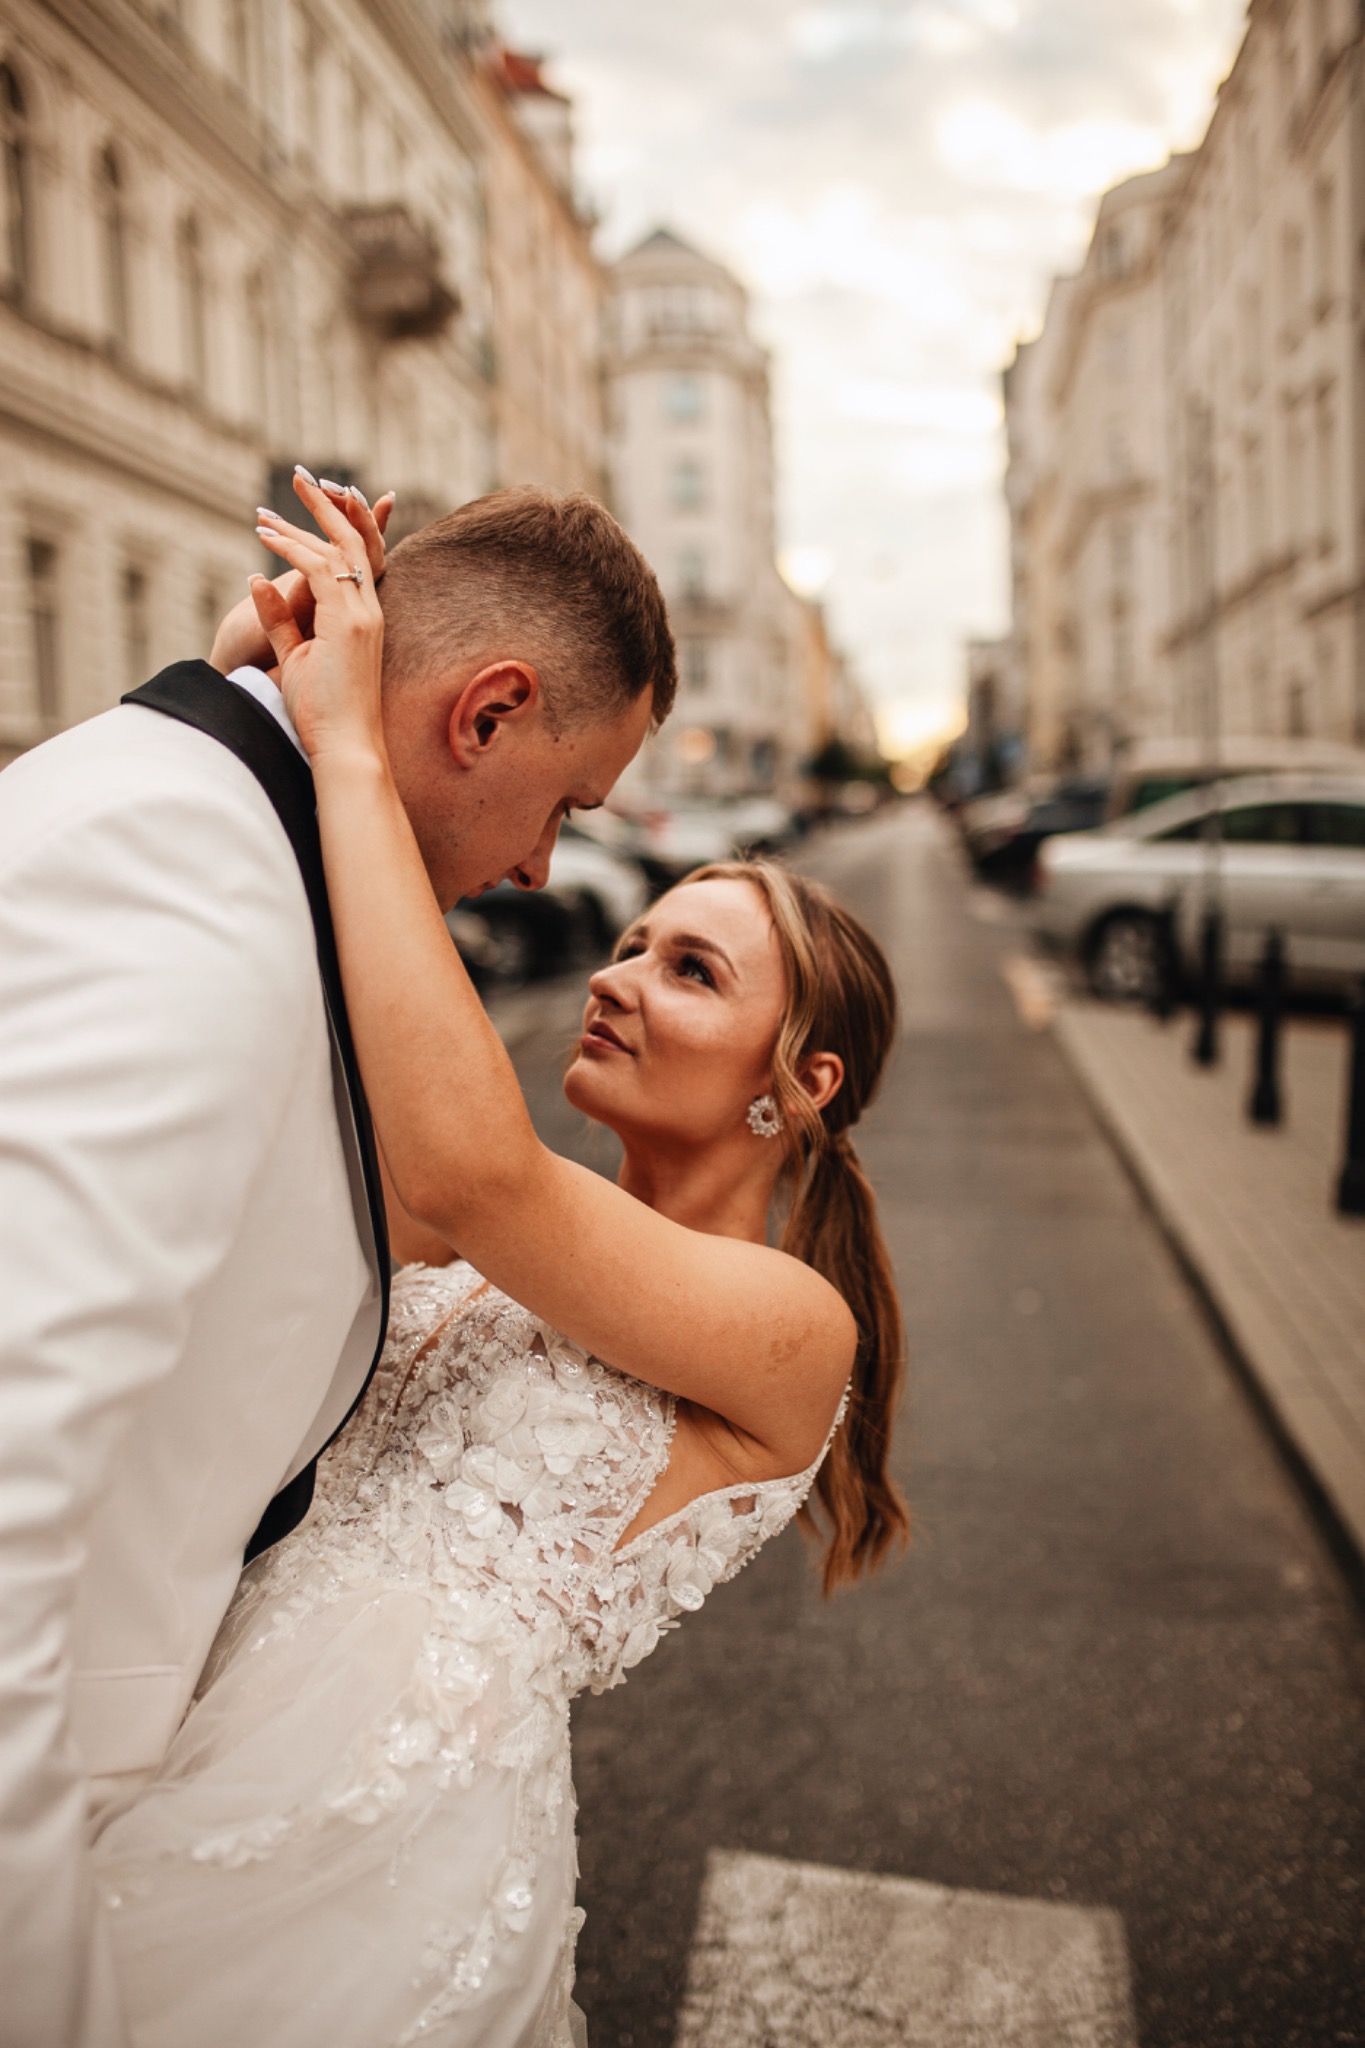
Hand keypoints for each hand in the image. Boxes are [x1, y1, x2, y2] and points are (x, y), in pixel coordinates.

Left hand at [249, 469, 386, 762]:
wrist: (344, 747)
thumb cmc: (322, 713)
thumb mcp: (295, 655)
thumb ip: (279, 618)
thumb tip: (258, 580)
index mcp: (362, 617)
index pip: (356, 556)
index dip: (337, 523)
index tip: (309, 502)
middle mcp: (368, 609)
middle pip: (354, 541)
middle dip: (328, 504)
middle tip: (301, 474)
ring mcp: (361, 614)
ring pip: (335, 548)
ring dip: (302, 519)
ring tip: (269, 502)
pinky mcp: (346, 622)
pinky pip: (318, 569)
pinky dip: (291, 547)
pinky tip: (264, 536)